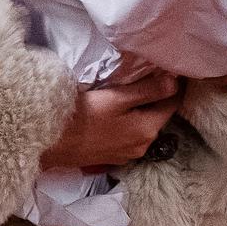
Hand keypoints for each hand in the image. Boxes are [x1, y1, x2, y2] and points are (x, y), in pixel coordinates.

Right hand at [39, 71, 183, 172]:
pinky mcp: (112, 157)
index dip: (174, 85)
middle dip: (157, 97)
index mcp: (148, 130)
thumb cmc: (83, 116)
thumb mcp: (116, 98)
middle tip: (152, 74)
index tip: (172, 68)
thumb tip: (176, 81)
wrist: (51, 142)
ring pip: (143, 126)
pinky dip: (130, 122)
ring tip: (134, 91)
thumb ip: (147, 90)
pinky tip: (118, 113)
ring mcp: (127, 154)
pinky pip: (129, 135)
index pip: (172, 103)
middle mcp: (143, 145)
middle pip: (158, 116)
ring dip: (142, 110)